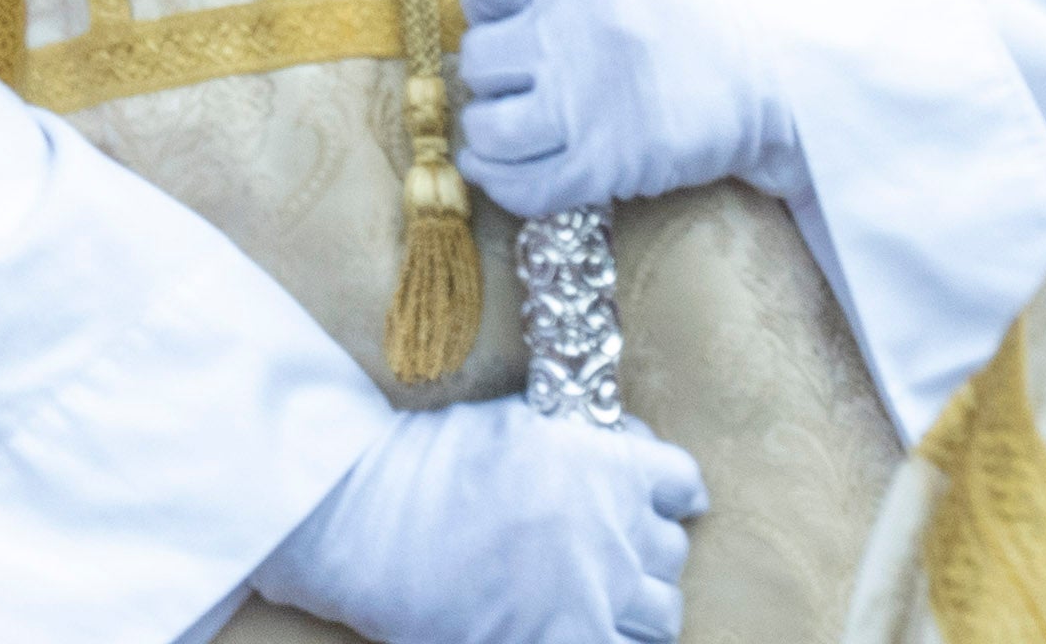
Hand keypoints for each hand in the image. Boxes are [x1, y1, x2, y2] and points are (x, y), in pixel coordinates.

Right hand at [261, 399, 702, 643]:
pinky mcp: (570, 641)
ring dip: (635, 602)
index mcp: (604, 464)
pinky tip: (586, 626)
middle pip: (669, 548)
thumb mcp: (510, 423)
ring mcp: (598, 595)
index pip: (680, 481)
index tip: (657, 500)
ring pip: (661, 610)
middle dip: (641, 545)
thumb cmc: (423, 464)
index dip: (667, 490)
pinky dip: (613, 639)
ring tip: (599, 597)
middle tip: (604, 548)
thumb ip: (575, 438)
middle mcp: (615, 530)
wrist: (365, 524)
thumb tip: (617, 446)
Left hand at [453, 0, 786, 215]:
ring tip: (512, 121)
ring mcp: (584, 104)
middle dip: (493, 72)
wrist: (763, 77)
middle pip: (476, 59)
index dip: (485, 3)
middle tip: (521, 75)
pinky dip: (502, 181)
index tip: (508, 15)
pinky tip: (505, 165)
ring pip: (486, 126)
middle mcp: (568, 31)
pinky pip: (520, 184)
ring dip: (490, 130)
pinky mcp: (604, 165)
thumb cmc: (683, 6)